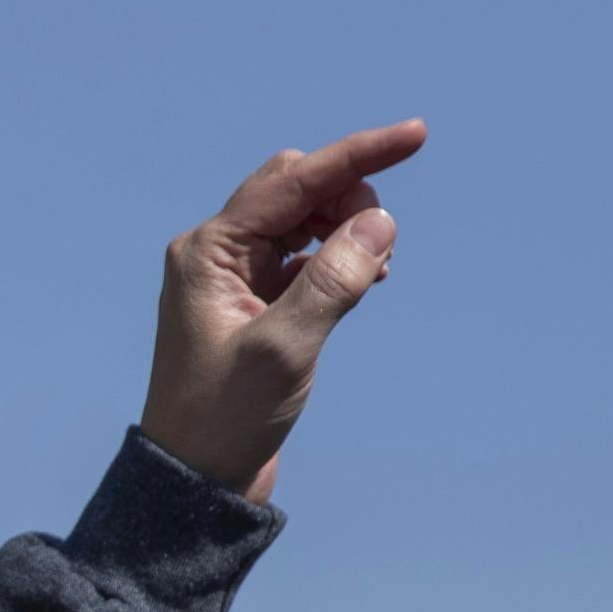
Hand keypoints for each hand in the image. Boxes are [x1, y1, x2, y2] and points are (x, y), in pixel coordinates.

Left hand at [139, 119, 427, 501]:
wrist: (195, 477)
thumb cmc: (225, 417)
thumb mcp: (285, 347)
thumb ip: (334, 280)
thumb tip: (378, 221)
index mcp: (208, 253)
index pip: (293, 180)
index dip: (358, 154)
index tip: (417, 135)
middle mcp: (215, 255)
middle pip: (297, 190)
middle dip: (349, 199)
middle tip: (377, 252)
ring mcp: (233, 278)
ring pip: (305, 221)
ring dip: (347, 233)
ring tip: (370, 276)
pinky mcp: (254, 303)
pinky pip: (306, 257)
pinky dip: (339, 259)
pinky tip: (364, 280)